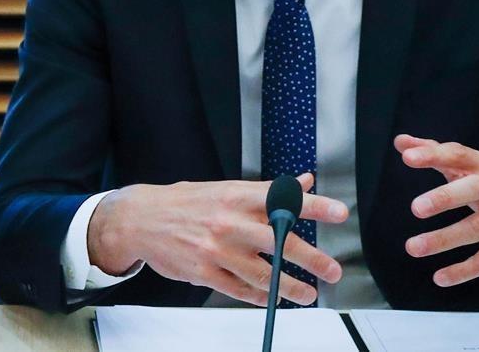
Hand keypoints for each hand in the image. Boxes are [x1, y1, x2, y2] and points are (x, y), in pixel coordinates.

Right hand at [87, 173, 348, 305]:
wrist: (139, 219)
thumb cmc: (185, 203)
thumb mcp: (225, 188)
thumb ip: (266, 190)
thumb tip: (304, 181)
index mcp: (236, 195)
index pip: (283, 199)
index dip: (314, 205)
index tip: (339, 212)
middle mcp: (229, 222)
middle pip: (280, 242)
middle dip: (312, 259)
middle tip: (332, 270)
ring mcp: (217, 250)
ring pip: (264, 274)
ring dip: (291, 287)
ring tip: (308, 294)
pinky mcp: (205, 273)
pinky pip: (240, 289)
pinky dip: (260, 296)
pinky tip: (272, 298)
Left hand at [395, 134, 478, 286]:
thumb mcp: (473, 166)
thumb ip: (436, 152)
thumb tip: (400, 141)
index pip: (459, 154)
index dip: (433, 155)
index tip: (406, 157)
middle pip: (474, 190)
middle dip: (445, 198)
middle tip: (416, 208)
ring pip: (477, 229)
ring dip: (443, 239)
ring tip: (413, 247)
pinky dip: (464, 271)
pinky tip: (440, 277)